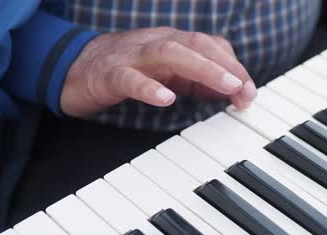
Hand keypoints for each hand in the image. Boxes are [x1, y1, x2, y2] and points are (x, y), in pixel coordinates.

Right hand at [61, 27, 256, 116]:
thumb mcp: (169, 74)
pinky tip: (166, 98)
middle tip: (245, 90)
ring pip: (168, 53)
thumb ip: (198, 80)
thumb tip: (231, 93)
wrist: (75, 68)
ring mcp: (132, 57)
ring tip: (225, 87)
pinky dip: (149, 87)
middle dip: (225, 65)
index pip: (209, 46)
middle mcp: (155, 44)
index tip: (250, 93)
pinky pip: (129, 78)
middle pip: (194, 43)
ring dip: (202, 68)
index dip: (233, 66)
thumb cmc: (127, 70)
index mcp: (171, 43)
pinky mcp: (109, 75)